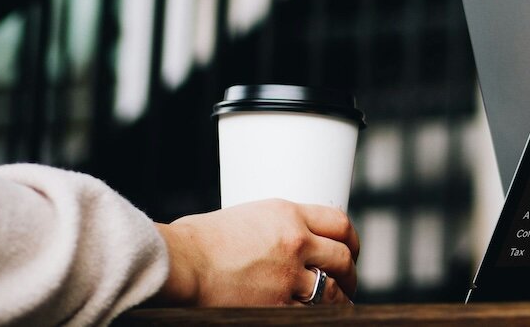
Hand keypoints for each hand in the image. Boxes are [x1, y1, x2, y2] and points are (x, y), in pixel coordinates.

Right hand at [153, 199, 359, 305]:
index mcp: (287, 214)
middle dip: (350, 271)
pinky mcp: (277, 304)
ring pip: (333, 288)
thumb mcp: (243, 218)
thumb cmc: (195, 241)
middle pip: (343, 256)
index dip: (351, 239)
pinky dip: (317, 314)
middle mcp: (296, 241)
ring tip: (341, 302)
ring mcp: (289, 274)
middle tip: (349, 280)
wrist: (179, 263)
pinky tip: (319, 316)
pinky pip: (311, 312)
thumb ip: (271, 228)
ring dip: (340, 297)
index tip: (350, 248)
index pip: (339, 222)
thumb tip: (280, 240)